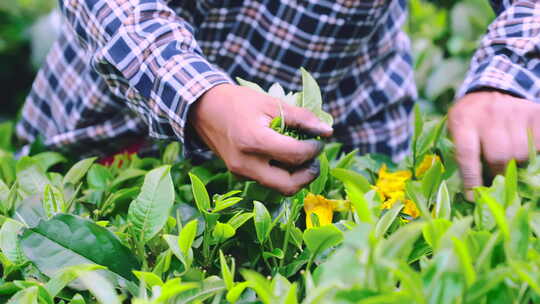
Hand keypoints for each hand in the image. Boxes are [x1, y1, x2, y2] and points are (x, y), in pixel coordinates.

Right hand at [190, 84, 332, 194]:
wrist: (203, 109)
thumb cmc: (238, 102)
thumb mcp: (270, 103)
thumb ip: (301, 118)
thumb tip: (327, 132)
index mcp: (254, 141)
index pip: (295, 155)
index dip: (314, 149)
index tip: (319, 140)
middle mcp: (246, 163)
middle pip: (288, 185)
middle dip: (308, 174)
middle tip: (314, 159)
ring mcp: (241, 172)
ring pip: (278, 187)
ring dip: (295, 177)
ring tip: (302, 158)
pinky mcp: (238, 175)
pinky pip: (266, 181)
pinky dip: (281, 174)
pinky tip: (284, 158)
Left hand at [448, 91, 539, 199]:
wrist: (491, 88)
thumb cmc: (470, 118)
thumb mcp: (457, 129)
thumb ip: (462, 153)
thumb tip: (473, 190)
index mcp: (463, 121)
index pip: (466, 155)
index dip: (471, 179)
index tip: (473, 197)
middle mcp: (488, 114)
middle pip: (499, 155)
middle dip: (499, 172)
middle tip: (498, 178)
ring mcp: (513, 111)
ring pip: (522, 151)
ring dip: (518, 162)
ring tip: (512, 160)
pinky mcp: (534, 112)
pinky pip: (539, 141)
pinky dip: (536, 150)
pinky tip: (529, 152)